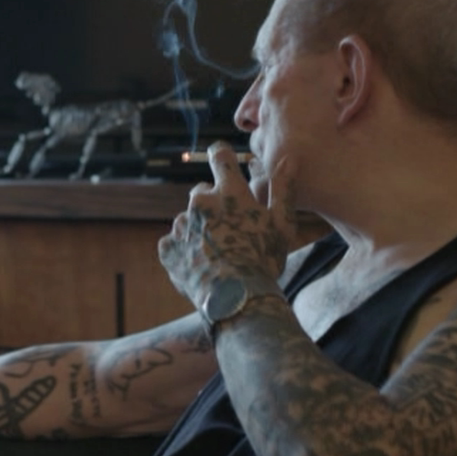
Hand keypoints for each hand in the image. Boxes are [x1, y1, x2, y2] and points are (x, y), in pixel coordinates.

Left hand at [158, 142, 297, 308]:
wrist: (235, 299)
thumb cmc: (264, 260)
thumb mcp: (282, 224)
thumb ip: (283, 188)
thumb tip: (288, 158)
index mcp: (228, 191)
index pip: (220, 156)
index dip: (223, 156)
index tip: (225, 160)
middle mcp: (200, 202)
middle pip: (202, 190)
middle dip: (214, 202)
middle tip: (231, 226)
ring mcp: (181, 226)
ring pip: (188, 218)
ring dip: (199, 228)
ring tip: (218, 252)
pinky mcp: (168, 249)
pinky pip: (174, 242)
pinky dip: (185, 249)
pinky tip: (202, 264)